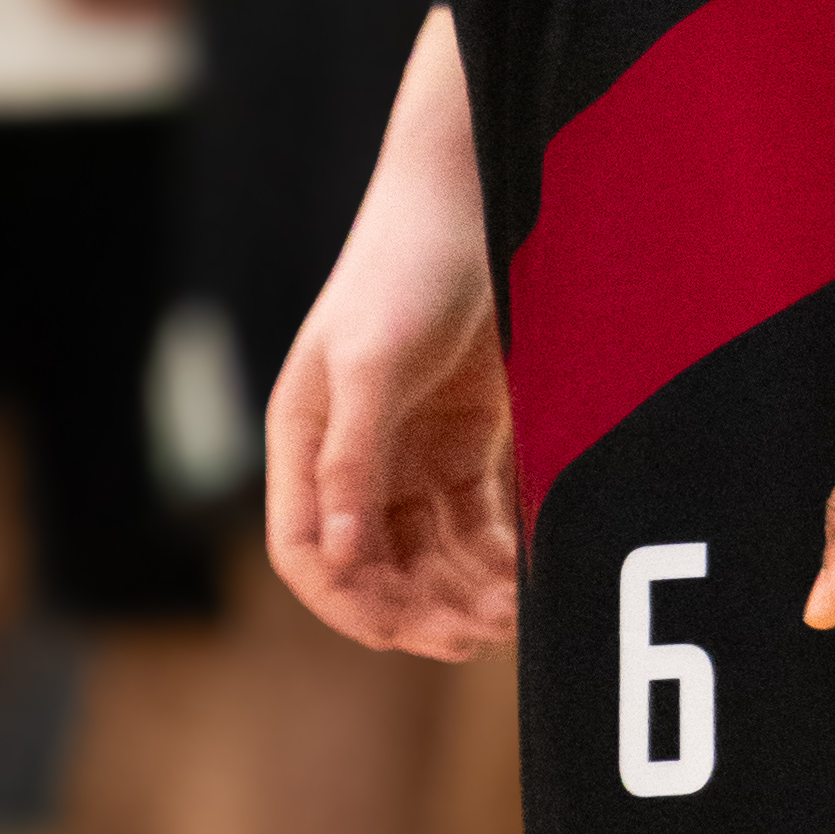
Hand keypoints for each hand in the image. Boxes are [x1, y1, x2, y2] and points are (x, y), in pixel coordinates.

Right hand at [265, 4, 513, 657]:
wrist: (474, 198)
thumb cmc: (406, 268)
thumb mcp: (372, 363)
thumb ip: (353, 460)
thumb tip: (335, 559)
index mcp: (308, 439)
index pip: (307, 551)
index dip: (348, 603)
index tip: (405, 632)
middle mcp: (354, 457)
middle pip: (374, 567)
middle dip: (419, 610)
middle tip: (477, 635)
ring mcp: (411, 452)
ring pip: (429, 557)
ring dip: (462, 594)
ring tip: (512, 616)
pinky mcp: (467, 443)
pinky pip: (476, 527)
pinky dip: (497, 562)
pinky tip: (528, 582)